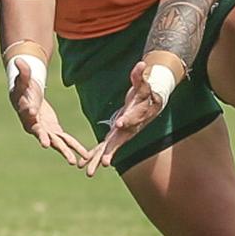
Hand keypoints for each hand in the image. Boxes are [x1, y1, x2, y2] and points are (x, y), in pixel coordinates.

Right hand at [10, 57, 90, 165]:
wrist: (26, 97)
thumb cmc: (23, 87)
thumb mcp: (23, 79)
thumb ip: (23, 72)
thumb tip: (19, 60)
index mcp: (26, 112)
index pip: (28, 114)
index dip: (30, 114)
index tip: (33, 114)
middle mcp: (35, 125)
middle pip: (41, 134)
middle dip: (47, 140)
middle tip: (49, 146)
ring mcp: (45, 130)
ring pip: (56, 142)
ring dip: (65, 151)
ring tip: (73, 162)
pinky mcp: (54, 130)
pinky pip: (66, 140)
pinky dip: (74, 147)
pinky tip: (84, 156)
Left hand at [85, 61, 161, 176]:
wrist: (151, 105)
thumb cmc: (146, 92)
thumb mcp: (143, 83)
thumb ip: (140, 75)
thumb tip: (142, 63)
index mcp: (135, 115)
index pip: (131, 118)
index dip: (126, 121)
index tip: (119, 125)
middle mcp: (128, 128)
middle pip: (119, 141)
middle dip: (110, 152)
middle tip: (104, 163)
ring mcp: (122, 134)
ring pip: (109, 149)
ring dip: (99, 160)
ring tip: (88, 172)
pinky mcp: (115, 136)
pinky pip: (104, 147)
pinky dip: (94, 155)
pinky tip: (83, 164)